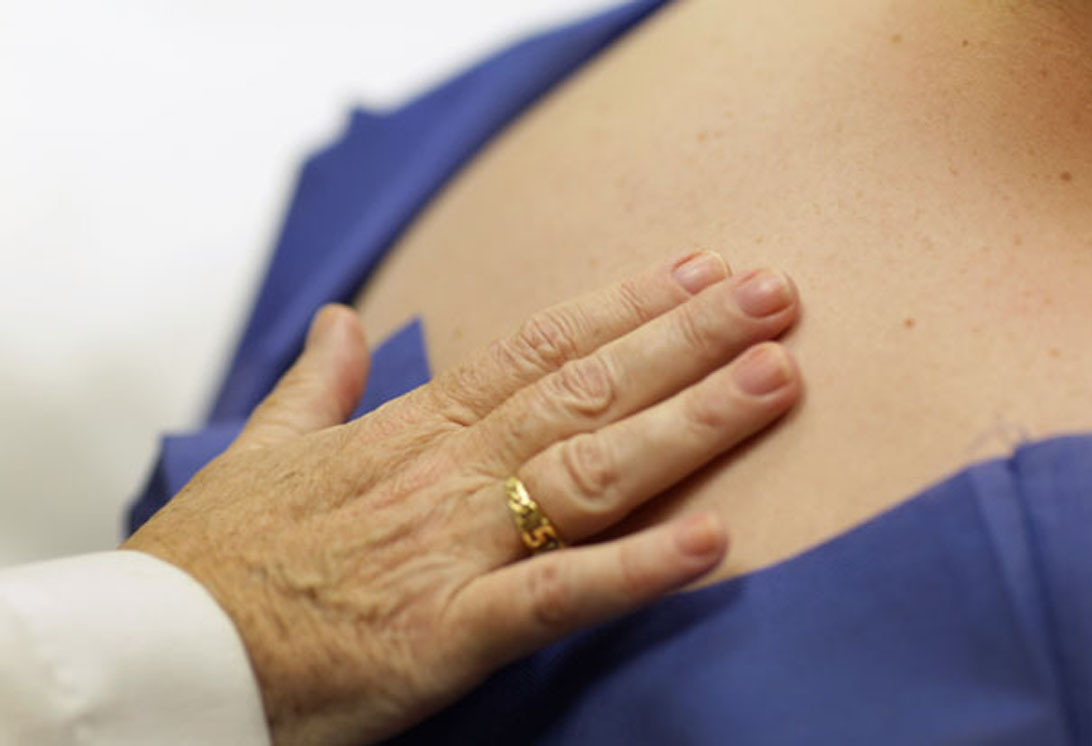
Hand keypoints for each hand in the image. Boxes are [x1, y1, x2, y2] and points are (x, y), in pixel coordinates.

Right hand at [123, 250, 800, 744]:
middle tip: (776, 295)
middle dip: (687, 339)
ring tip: (773, 379)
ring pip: (589, 473)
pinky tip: (712, 539)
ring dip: (687, 423)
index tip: (697, 267)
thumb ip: (318, 383)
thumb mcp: (263, 449)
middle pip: (585, 390)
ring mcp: (451, 549)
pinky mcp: (445, 634)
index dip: (625, 305)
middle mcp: (446, 476)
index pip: (538, 347)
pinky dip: (634, 569)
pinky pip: (555, 596)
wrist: (163, 653)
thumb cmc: (217, 554)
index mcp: (411, 431)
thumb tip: (340, 321)